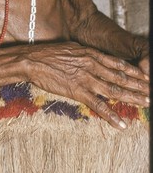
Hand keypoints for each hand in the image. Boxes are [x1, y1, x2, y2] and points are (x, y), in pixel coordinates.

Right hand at [27, 42, 149, 129]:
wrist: (32, 60)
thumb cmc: (48, 53)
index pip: (118, 64)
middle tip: (152, 91)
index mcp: (91, 54)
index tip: (146, 77)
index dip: (134, 71)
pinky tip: (121, 124)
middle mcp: (92, 65)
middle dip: (139, 85)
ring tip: (147, 104)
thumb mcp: (70, 48)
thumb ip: (85, 54)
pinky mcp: (78, 91)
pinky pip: (98, 105)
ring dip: (132, 98)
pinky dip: (111, 116)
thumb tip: (93, 57)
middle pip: (121, 77)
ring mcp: (86, 79)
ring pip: (115, 90)